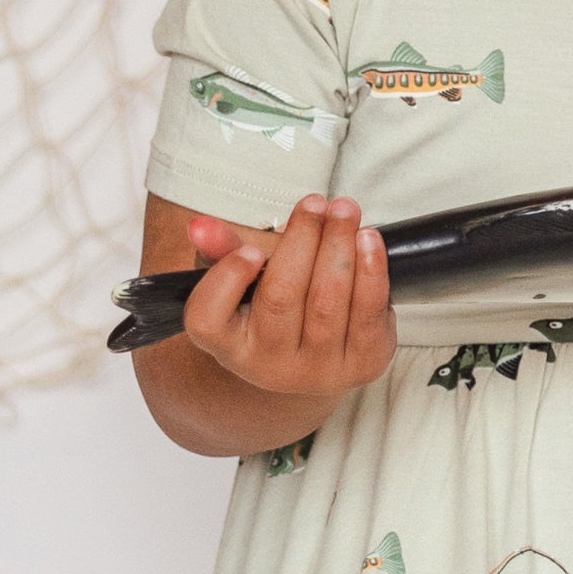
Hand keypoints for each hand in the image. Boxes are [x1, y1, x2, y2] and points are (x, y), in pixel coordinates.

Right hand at [177, 198, 394, 398]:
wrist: (314, 358)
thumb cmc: (271, 309)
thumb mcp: (242, 281)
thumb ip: (223, 250)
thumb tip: (200, 226)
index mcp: (228, 345)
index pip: (208, 318)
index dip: (227, 280)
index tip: (251, 250)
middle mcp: (268, 367)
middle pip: (281, 298)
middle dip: (301, 242)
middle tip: (315, 202)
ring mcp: (317, 371)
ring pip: (328, 304)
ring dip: (340, 248)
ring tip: (345, 210)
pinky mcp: (363, 366)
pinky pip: (369, 314)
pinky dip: (372, 272)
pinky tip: (369, 241)